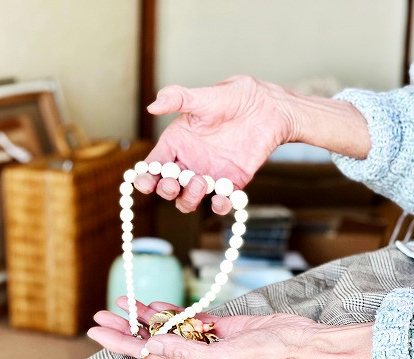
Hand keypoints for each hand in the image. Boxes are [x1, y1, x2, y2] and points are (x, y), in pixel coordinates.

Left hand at [88, 297, 341, 358]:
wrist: (299, 344)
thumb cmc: (268, 356)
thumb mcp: (224, 358)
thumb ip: (186, 353)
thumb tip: (151, 346)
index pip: (145, 354)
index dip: (118, 343)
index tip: (95, 332)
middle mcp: (194, 357)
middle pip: (149, 340)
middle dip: (123, 328)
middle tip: (98, 314)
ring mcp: (205, 341)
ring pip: (165, 327)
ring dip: (142, 316)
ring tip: (119, 303)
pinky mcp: (218, 327)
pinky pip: (187, 318)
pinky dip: (170, 311)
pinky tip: (154, 305)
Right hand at [135, 75, 293, 214]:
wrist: (268, 108)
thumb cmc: (234, 97)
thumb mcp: (205, 97)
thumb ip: (179, 99)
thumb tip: (152, 106)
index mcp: (176, 143)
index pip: (153, 165)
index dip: (145, 177)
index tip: (145, 183)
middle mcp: (189, 162)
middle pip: (167, 187)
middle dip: (166, 190)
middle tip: (173, 185)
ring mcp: (208, 175)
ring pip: (189, 199)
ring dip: (189, 199)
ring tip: (200, 183)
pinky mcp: (230, 183)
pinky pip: (220, 202)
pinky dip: (219, 206)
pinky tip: (221, 200)